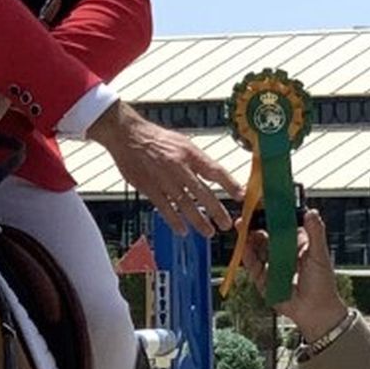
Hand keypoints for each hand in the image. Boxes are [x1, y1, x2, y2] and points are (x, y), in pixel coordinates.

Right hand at [91, 101, 235, 237]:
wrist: (128, 136)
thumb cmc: (158, 140)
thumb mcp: (183, 143)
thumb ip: (198, 161)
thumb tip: (216, 176)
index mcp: (189, 153)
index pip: (214, 170)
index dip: (230, 184)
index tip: (241, 195)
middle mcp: (178, 166)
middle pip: (202, 192)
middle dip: (216, 210)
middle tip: (226, 224)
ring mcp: (163, 179)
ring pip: (184, 204)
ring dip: (198, 220)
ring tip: (209, 232)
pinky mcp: (149, 187)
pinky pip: (164, 208)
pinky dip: (174, 220)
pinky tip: (183, 230)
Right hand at [244, 206, 346, 340]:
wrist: (315, 311)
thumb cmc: (322, 283)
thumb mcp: (319, 254)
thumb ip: (316, 232)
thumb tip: (312, 211)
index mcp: (297, 244)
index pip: (282, 225)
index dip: (272, 214)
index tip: (264, 203)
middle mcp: (282, 252)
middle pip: (265, 234)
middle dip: (255, 224)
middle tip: (247, 213)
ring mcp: (271, 265)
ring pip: (256, 247)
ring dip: (248, 236)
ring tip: (241, 225)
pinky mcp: (263, 279)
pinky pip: (252, 264)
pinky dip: (247, 255)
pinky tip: (244, 245)